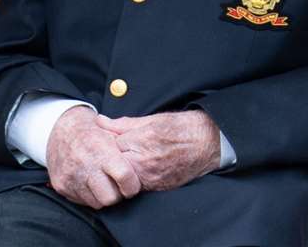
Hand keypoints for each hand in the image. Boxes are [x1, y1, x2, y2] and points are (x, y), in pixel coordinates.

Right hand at [45, 105, 141, 208]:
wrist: (60, 129)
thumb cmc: (93, 134)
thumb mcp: (111, 133)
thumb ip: (130, 149)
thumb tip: (149, 160)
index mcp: (100, 150)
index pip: (124, 177)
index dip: (131, 184)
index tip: (131, 182)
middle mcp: (84, 164)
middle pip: (111, 198)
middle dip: (116, 194)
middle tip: (115, 184)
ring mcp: (71, 176)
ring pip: (97, 203)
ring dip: (101, 195)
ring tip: (100, 181)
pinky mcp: (61, 185)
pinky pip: (82, 202)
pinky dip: (87, 195)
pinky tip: (88, 181)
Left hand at [96, 110, 220, 191]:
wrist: (208, 143)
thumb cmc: (180, 128)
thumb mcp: (150, 119)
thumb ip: (121, 124)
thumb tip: (99, 121)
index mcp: (141, 143)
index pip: (110, 146)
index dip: (108, 142)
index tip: (110, 139)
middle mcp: (145, 165)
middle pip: (115, 165)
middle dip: (112, 158)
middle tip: (116, 151)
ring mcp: (153, 180)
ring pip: (125, 178)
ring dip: (123, 170)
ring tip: (129, 159)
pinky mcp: (160, 189)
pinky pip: (139, 186)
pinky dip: (135, 179)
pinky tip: (139, 168)